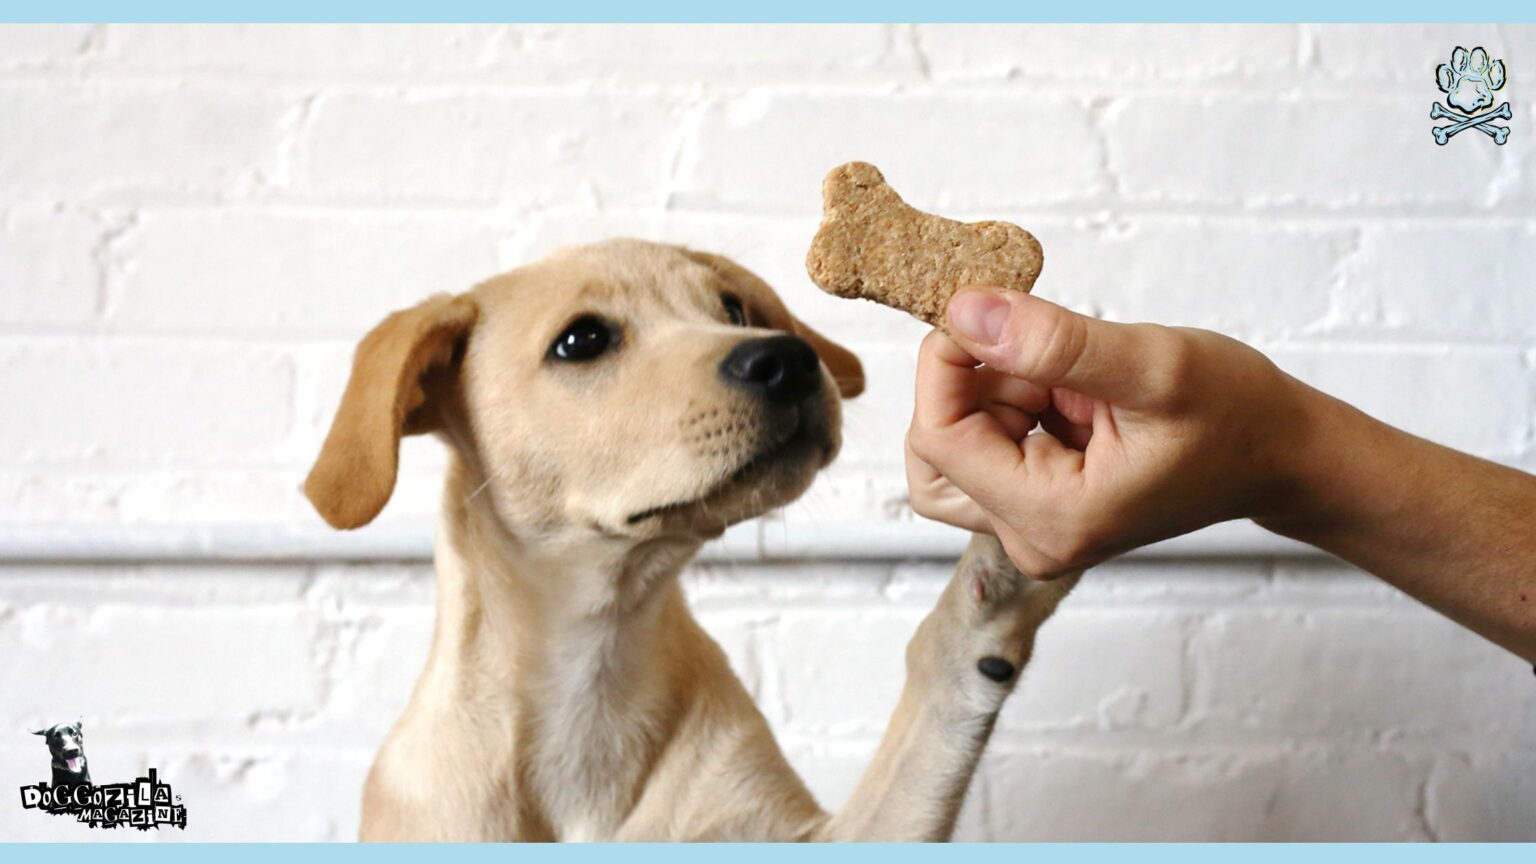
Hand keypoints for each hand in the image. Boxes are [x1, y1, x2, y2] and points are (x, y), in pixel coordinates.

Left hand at [906, 287, 1315, 577]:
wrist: (1279, 453)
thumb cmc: (1236, 416)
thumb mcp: (1151, 365)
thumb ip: (1053, 342)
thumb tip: (964, 311)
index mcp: (1053, 517)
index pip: (940, 439)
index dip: (945, 367)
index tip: (982, 312)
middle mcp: (1032, 537)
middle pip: (934, 452)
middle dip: (968, 386)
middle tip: (1031, 346)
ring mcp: (1033, 524)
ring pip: (956, 447)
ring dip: (993, 393)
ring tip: (1067, 374)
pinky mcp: (1039, 502)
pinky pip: (990, 445)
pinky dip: (1015, 402)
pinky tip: (1072, 388)